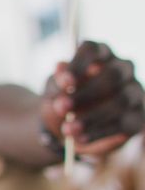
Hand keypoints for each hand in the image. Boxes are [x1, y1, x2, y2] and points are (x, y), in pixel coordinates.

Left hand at [41, 41, 144, 156]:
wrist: (66, 127)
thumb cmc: (61, 100)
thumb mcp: (53, 91)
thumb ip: (57, 82)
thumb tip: (61, 68)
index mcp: (99, 54)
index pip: (92, 50)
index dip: (79, 64)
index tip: (64, 81)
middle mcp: (122, 69)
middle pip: (111, 76)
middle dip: (85, 94)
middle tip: (61, 107)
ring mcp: (134, 92)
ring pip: (120, 102)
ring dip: (92, 117)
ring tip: (68, 129)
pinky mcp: (138, 117)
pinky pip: (123, 124)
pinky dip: (100, 132)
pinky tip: (80, 138)